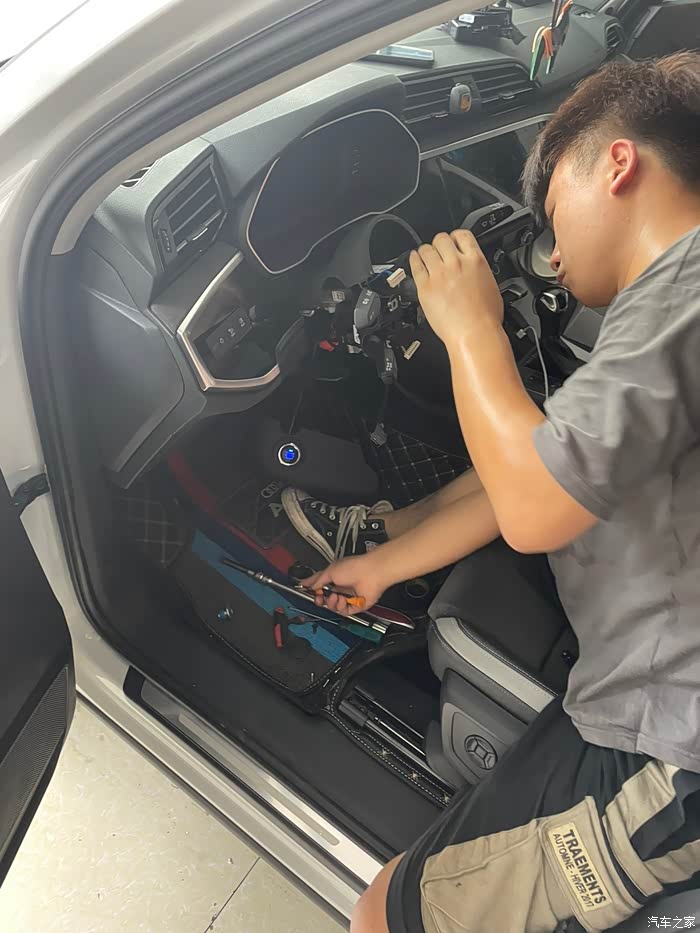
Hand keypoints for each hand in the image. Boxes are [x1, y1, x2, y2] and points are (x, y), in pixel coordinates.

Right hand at [301, 553, 391, 615]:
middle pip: (325, 598)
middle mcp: (341, 587)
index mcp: (334, 577)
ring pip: (333, 606)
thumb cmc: (354, 567)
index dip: (312, 588)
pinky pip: (344, 611)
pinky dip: (341, 607)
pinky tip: (342, 600)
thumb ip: (318, 580)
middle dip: (320, 599)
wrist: (371, 574)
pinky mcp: (356, 605)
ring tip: (334, 596)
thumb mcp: (330, 571)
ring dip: (331, 603)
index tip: (305, 590)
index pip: (320, 584)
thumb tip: (310, 585)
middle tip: (318, 598)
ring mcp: (348, 596)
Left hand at [409, 231, 502, 347]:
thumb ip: (478, 271)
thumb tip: (472, 269)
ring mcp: (439, 274)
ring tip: (425, 256)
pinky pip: (415, 266)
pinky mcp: (425, 287)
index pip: (462, 235)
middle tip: (438, 251)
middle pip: (441, 239)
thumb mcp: (491, 285)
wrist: (474, 334)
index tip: (453, 241)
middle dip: (440, 244)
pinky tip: (414, 260)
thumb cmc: (486, 318)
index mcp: (475, 261)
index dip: (455, 236)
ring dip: (426, 251)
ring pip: (426, 249)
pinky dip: (413, 260)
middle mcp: (456, 263)